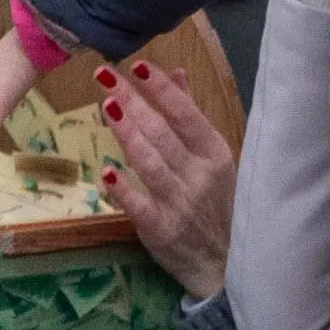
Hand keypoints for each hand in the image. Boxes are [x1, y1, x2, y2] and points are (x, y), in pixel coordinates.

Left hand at [94, 59, 234, 299]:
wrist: (226, 264)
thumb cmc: (218, 205)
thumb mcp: (214, 158)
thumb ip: (191, 115)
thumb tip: (176, 72)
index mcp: (214, 152)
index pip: (185, 114)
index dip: (161, 89)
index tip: (137, 66)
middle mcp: (199, 174)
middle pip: (161, 132)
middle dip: (132, 101)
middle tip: (104, 75)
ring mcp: (181, 202)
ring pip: (150, 162)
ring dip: (127, 133)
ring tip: (105, 107)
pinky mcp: (162, 229)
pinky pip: (139, 206)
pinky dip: (123, 189)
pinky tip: (106, 171)